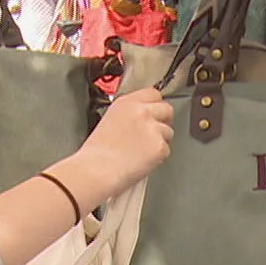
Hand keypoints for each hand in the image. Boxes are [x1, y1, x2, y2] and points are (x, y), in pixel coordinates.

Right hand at [56, 87, 173, 206]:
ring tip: (141, 152)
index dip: (155, 106)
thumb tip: (143, 119)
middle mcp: (142, 111)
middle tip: (152, 135)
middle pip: (167, 109)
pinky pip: (166, 150)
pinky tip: (142, 161)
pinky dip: (158, 158)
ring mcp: (153, 128)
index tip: (153, 114)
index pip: (153, 94)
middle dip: (163, 121)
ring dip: (160, 141)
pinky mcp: (160, 146)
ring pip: (168, 132)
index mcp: (127, 103)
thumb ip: (130, 115)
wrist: (96, 170)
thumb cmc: (97, 153)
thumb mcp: (110, 120)